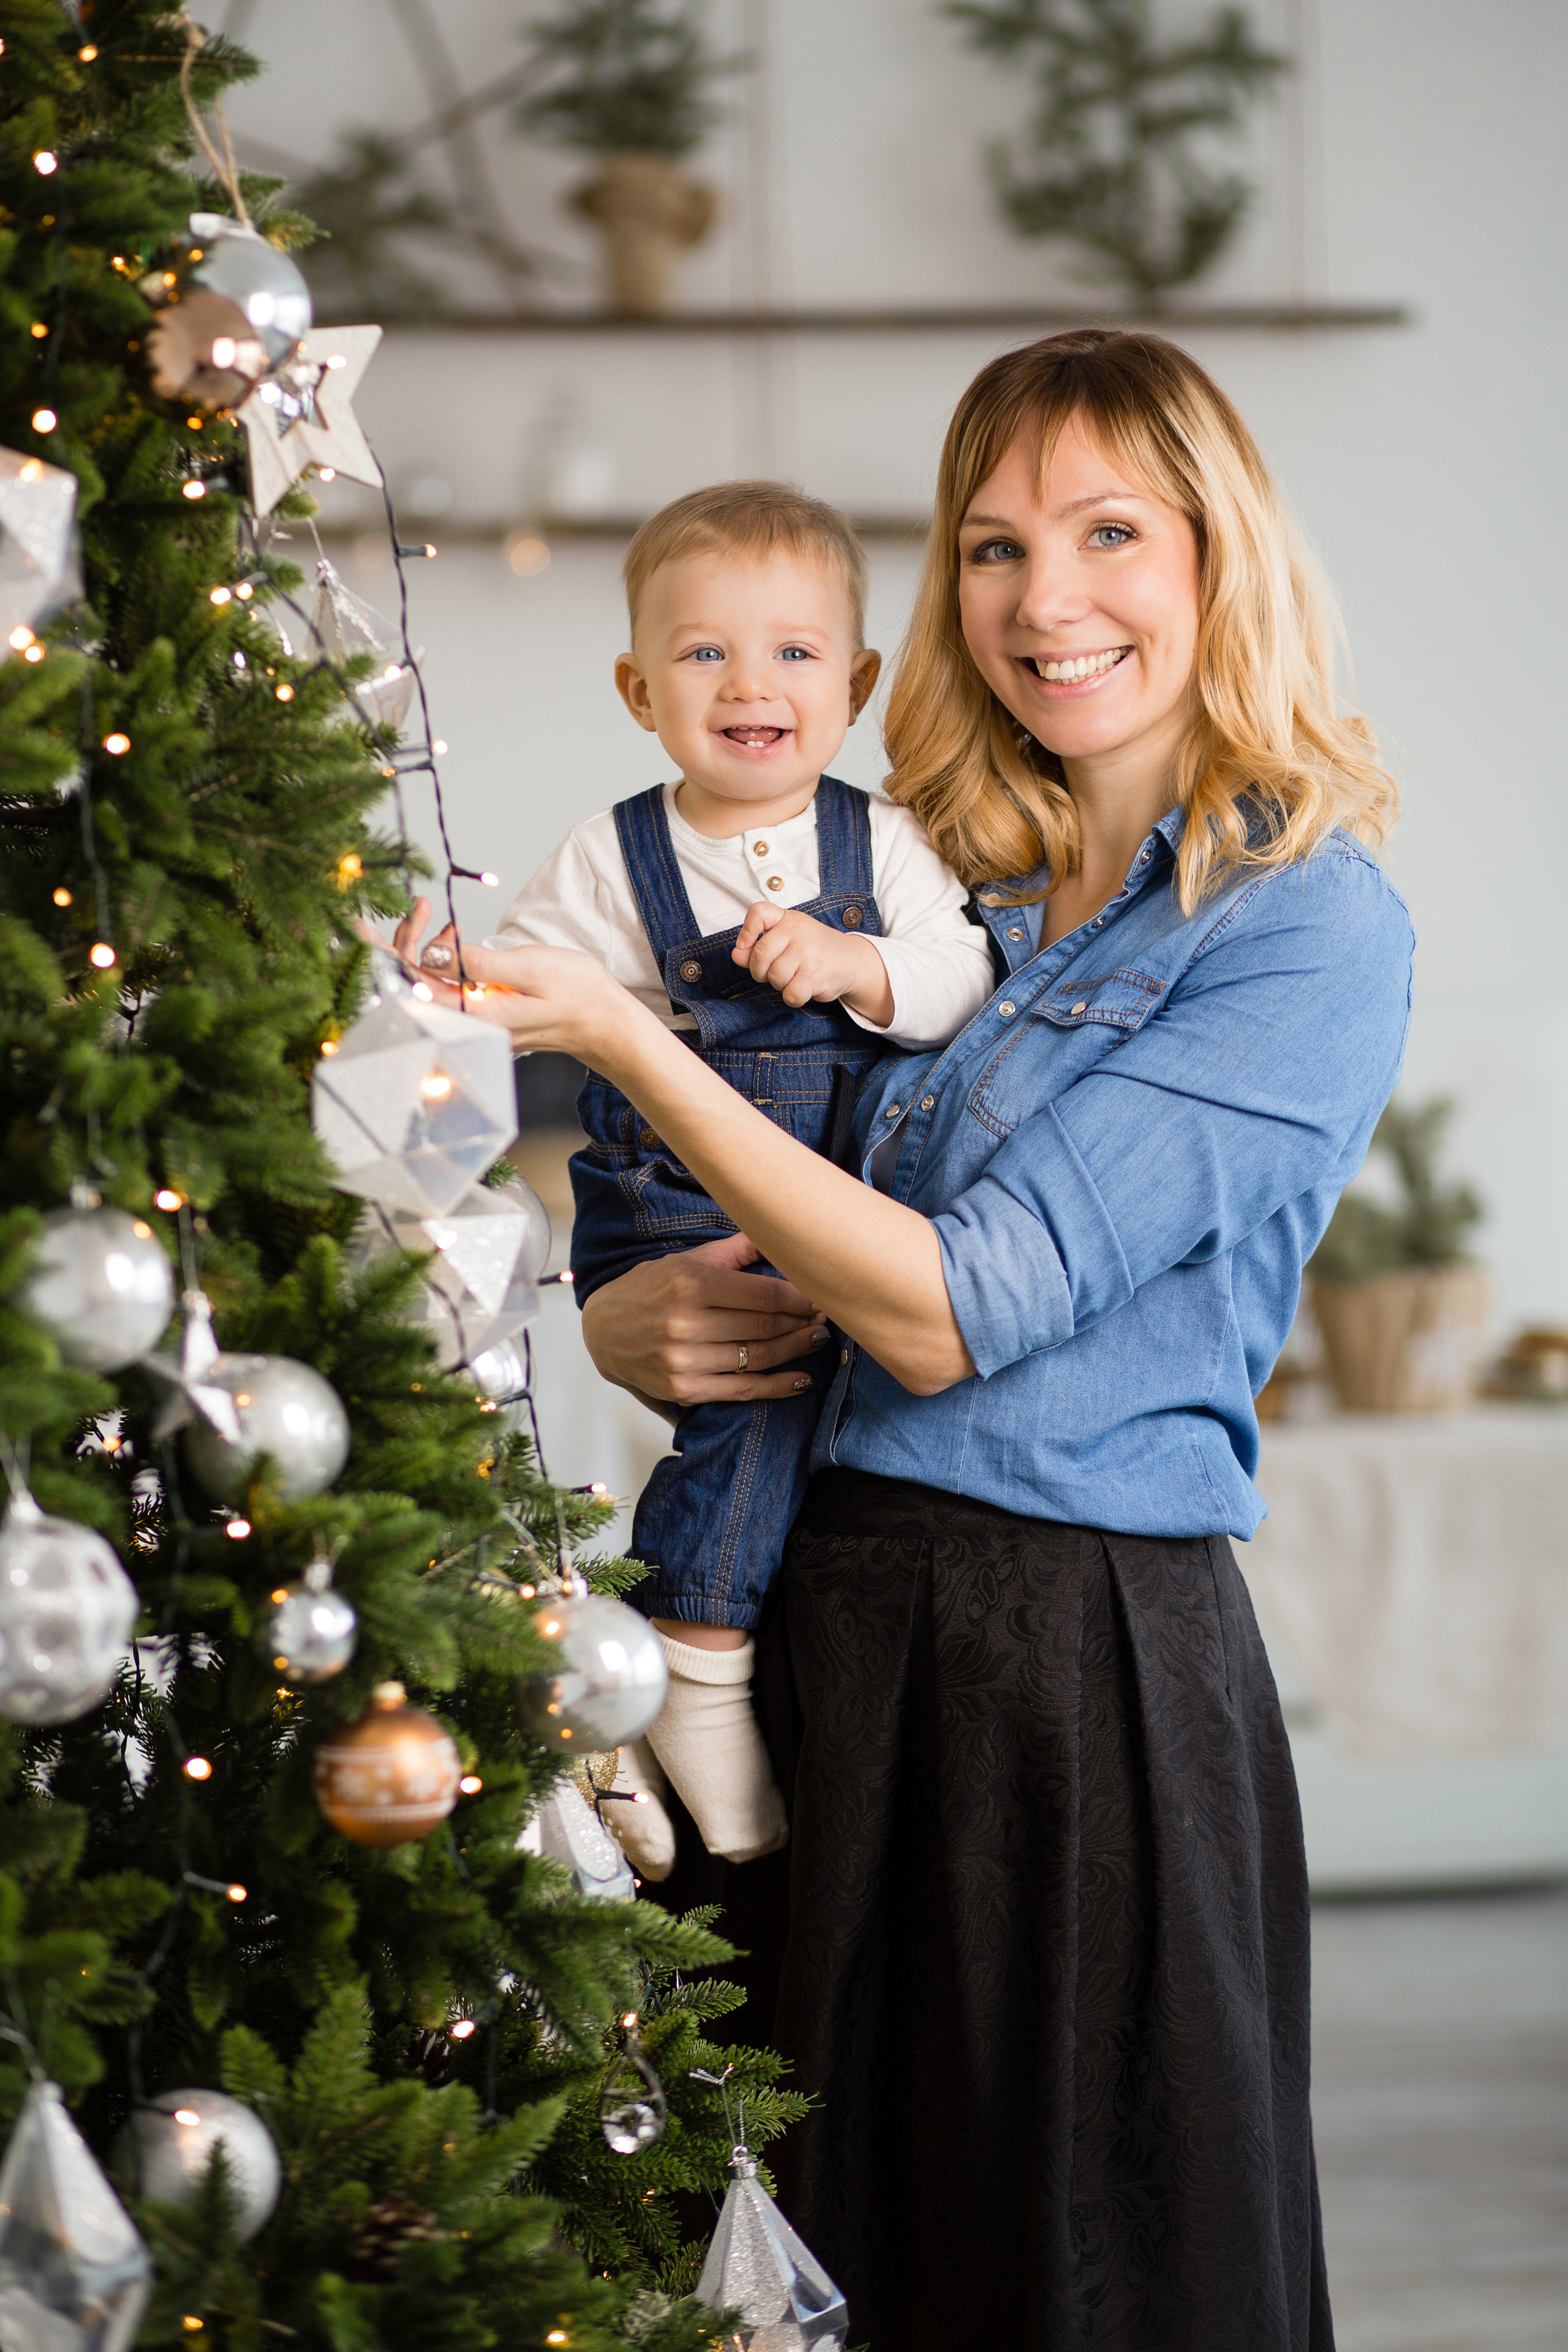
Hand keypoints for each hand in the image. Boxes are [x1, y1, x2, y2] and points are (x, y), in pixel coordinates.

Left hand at [379, 896, 640, 1063]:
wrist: (603, 1021)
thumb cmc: (577, 994)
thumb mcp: (531, 969)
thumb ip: (481, 964)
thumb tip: (436, 955)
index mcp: (474, 1016)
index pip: (411, 986)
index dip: (383, 955)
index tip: (360, 927)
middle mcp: (466, 1023)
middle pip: (412, 984)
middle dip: (405, 942)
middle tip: (417, 905)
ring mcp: (471, 1019)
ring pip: (427, 983)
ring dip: (424, 947)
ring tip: (440, 919)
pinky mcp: (478, 1013)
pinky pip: (444, 986)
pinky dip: (441, 959)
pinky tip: (453, 941)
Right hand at [580, 1232, 829, 1405]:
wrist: (603, 1331)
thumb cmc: (651, 1288)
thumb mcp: (686, 1260)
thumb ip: (735, 1250)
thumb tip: (779, 1229)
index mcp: (690, 1282)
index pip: (764, 1294)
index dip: (801, 1298)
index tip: (821, 1295)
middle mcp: (685, 1322)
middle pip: (765, 1326)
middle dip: (803, 1322)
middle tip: (827, 1317)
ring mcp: (683, 1359)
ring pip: (759, 1357)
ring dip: (797, 1350)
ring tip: (817, 1339)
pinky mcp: (683, 1388)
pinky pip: (743, 1390)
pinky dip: (778, 1387)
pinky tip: (801, 1379)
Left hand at [732, 902, 892, 1024]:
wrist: (851, 961)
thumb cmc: (813, 951)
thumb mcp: (786, 941)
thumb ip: (757, 947)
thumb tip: (736, 955)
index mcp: (788, 918)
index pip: (759, 912)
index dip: (746, 931)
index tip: (746, 946)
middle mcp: (798, 930)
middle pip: (760, 955)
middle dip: (760, 972)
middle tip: (774, 973)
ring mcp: (808, 952)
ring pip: (775, 977)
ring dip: (780, 985)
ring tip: (795, 977)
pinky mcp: (816, 974)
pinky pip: (790, 994)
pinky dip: (793, 998)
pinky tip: (804, 988)